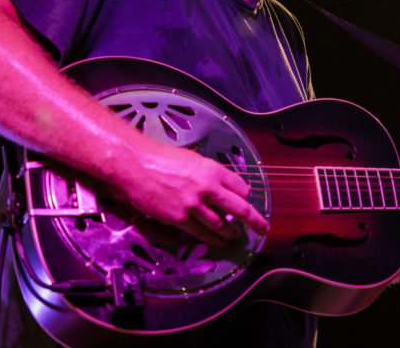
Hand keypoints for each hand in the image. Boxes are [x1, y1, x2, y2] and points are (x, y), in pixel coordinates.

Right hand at [110, 141, 268, 246]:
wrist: (136, 166)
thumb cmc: (162, 158)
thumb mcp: (194, 159)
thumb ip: (210, 174)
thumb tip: (222, 186)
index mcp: (213, 170)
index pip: (241, 187)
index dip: (245, 195)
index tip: (246, 200)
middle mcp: (207, 188)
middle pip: (239, 208)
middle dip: (255, 220)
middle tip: (263, 228)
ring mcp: (193, 205)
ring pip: (221, 225)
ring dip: (232, 232)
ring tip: (237, 236)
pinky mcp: (179, 219)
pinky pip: (201, 232)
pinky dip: (213, 238)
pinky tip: (219, 241)